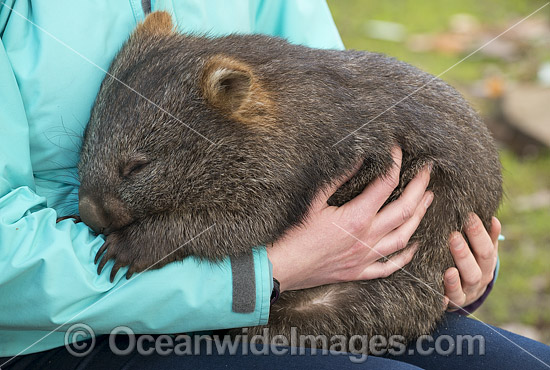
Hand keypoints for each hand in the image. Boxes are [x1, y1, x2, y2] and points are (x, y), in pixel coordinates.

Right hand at [267, 147, 433, 291]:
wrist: (281, 268)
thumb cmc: (293, 234)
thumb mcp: (313, 201)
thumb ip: (338, 178)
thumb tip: (358, 157)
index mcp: (356, 217)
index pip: (386, 183)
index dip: (396, 163)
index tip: (398, 149)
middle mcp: (367, 237)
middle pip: (405, 210)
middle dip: (420, 187)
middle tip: (428, 171)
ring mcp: (365, 257)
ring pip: (404, 237)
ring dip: (420, 217)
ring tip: (428, 200)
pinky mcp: (359, 271)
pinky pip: (389, 267)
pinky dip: (405, 257)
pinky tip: (413, 246)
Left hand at [444, 214, 500, 309]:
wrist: (468, 291)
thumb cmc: (474, 262)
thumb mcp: (482, 250)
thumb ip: (488, 236)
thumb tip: (493, 219)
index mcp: (486, 264)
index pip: (486, 249)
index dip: (479, 234)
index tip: (469, 217)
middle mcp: (478, 279)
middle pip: (475, 270)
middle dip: (464, 254)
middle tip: (453, 237)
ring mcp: (466, 293)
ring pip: (462, 289)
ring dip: (455, 280)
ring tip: (449, 270)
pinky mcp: (452, 303)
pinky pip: (448, 304)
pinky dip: (444, 301)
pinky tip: (440, 297)